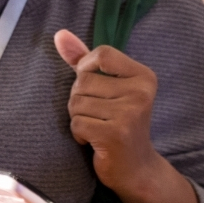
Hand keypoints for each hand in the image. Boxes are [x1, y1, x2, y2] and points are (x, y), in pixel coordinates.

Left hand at [57, 28, 166, 189]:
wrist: (136, 168)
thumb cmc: (118, 123)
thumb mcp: (107, 87)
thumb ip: (85, 59)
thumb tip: (59, 34)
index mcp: (144, 76)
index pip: (102, 54)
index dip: (86, 69)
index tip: (94, 87)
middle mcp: (141, 92)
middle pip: (83, 80)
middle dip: (79, 99)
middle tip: (96, 114)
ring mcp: (130, 113)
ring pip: (77, 102)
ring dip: (78, 117)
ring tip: (96, 127)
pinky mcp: (116, 134)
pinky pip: (77, 123)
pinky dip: (78, 133)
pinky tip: (93, 140)